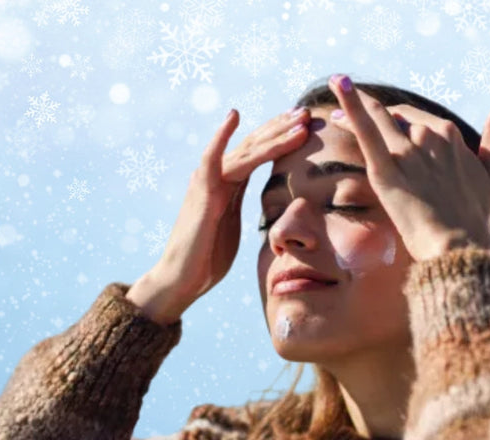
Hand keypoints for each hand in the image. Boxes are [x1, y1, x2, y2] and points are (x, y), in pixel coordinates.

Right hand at [138, 107, 310, 314]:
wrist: (182, 277)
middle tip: (308, 112)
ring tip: (299, 121)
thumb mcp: (233, 225)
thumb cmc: (207, 257)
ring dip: (274, 134)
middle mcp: (218, 175)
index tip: (306, 124)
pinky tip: (234, 116)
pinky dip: (221, 136)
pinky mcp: (202, 192)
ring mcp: (208, 181)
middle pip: (254, 144)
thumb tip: (267, 207)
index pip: (259, 152)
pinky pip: (212, 159)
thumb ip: (244, 206)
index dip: (281, 137)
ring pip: (246, 150)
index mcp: (229, 183)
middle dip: (282, 127)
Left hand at [324, 74, 489, 260]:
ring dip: (355, 104)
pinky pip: (366, 130)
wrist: (459, 247)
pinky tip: (339, 82)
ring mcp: (406, 152)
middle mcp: (429, 136)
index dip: (399, 119)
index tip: (385, 122)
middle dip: (374, 113)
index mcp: (451, 136)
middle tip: (346, 113)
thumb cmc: (476, 217)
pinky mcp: (386, 169)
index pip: (418, 120)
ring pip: (377, 118)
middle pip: (396, 118)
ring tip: (335, 97)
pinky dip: (351, 104)